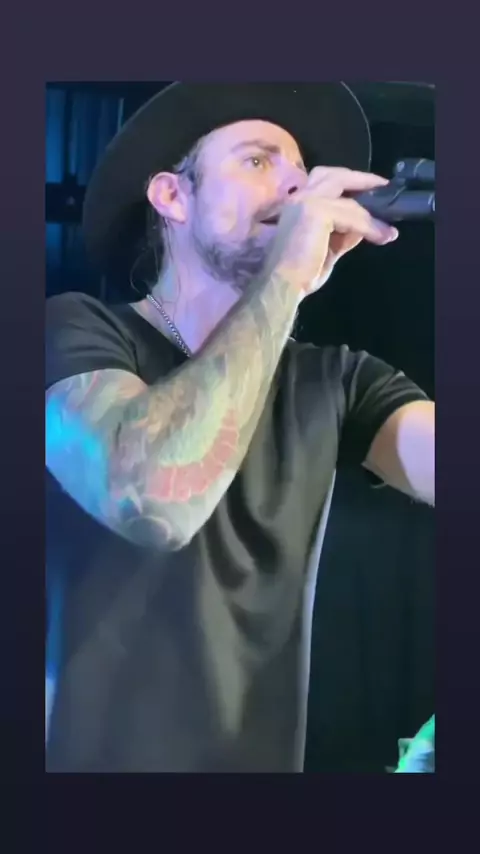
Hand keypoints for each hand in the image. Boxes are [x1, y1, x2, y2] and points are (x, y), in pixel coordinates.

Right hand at [268, 166, 398, 295]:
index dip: (352, 185)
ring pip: (349, 201)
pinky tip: (381, 237)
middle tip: (384, 189)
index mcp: (298, 203)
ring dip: (371, 215)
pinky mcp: (316, 211)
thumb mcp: (328, 248)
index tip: (374, 192)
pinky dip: (369, 227)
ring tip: (388, 229)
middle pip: (336, 176)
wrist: (282, 285)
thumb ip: (343, 234)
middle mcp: (299, 196)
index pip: (327, 183)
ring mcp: (306, 201)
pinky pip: (351, 216)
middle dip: (362, 180)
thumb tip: (364, 226)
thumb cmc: (300, 273)